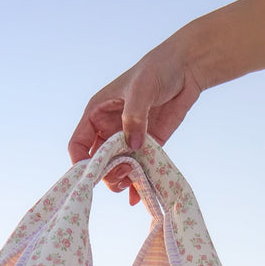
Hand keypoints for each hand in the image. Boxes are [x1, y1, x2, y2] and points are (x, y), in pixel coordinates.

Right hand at [68, 38, 201, 204]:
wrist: (186, 69)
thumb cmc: (157, 69)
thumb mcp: (141, 89)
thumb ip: (134, 116)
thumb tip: (133, 146)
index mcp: (97, 114)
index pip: (79, 145)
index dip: (81, 162)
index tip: (93, 174)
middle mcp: (109, 129)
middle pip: (98, 163)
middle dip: (107, 174)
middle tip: (124, 174)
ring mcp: (128, 139)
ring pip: (117, 169)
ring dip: (122, 181)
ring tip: (133, 181)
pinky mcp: (147, 146)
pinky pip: (138, 170)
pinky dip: (137, 185)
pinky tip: (138, 197)